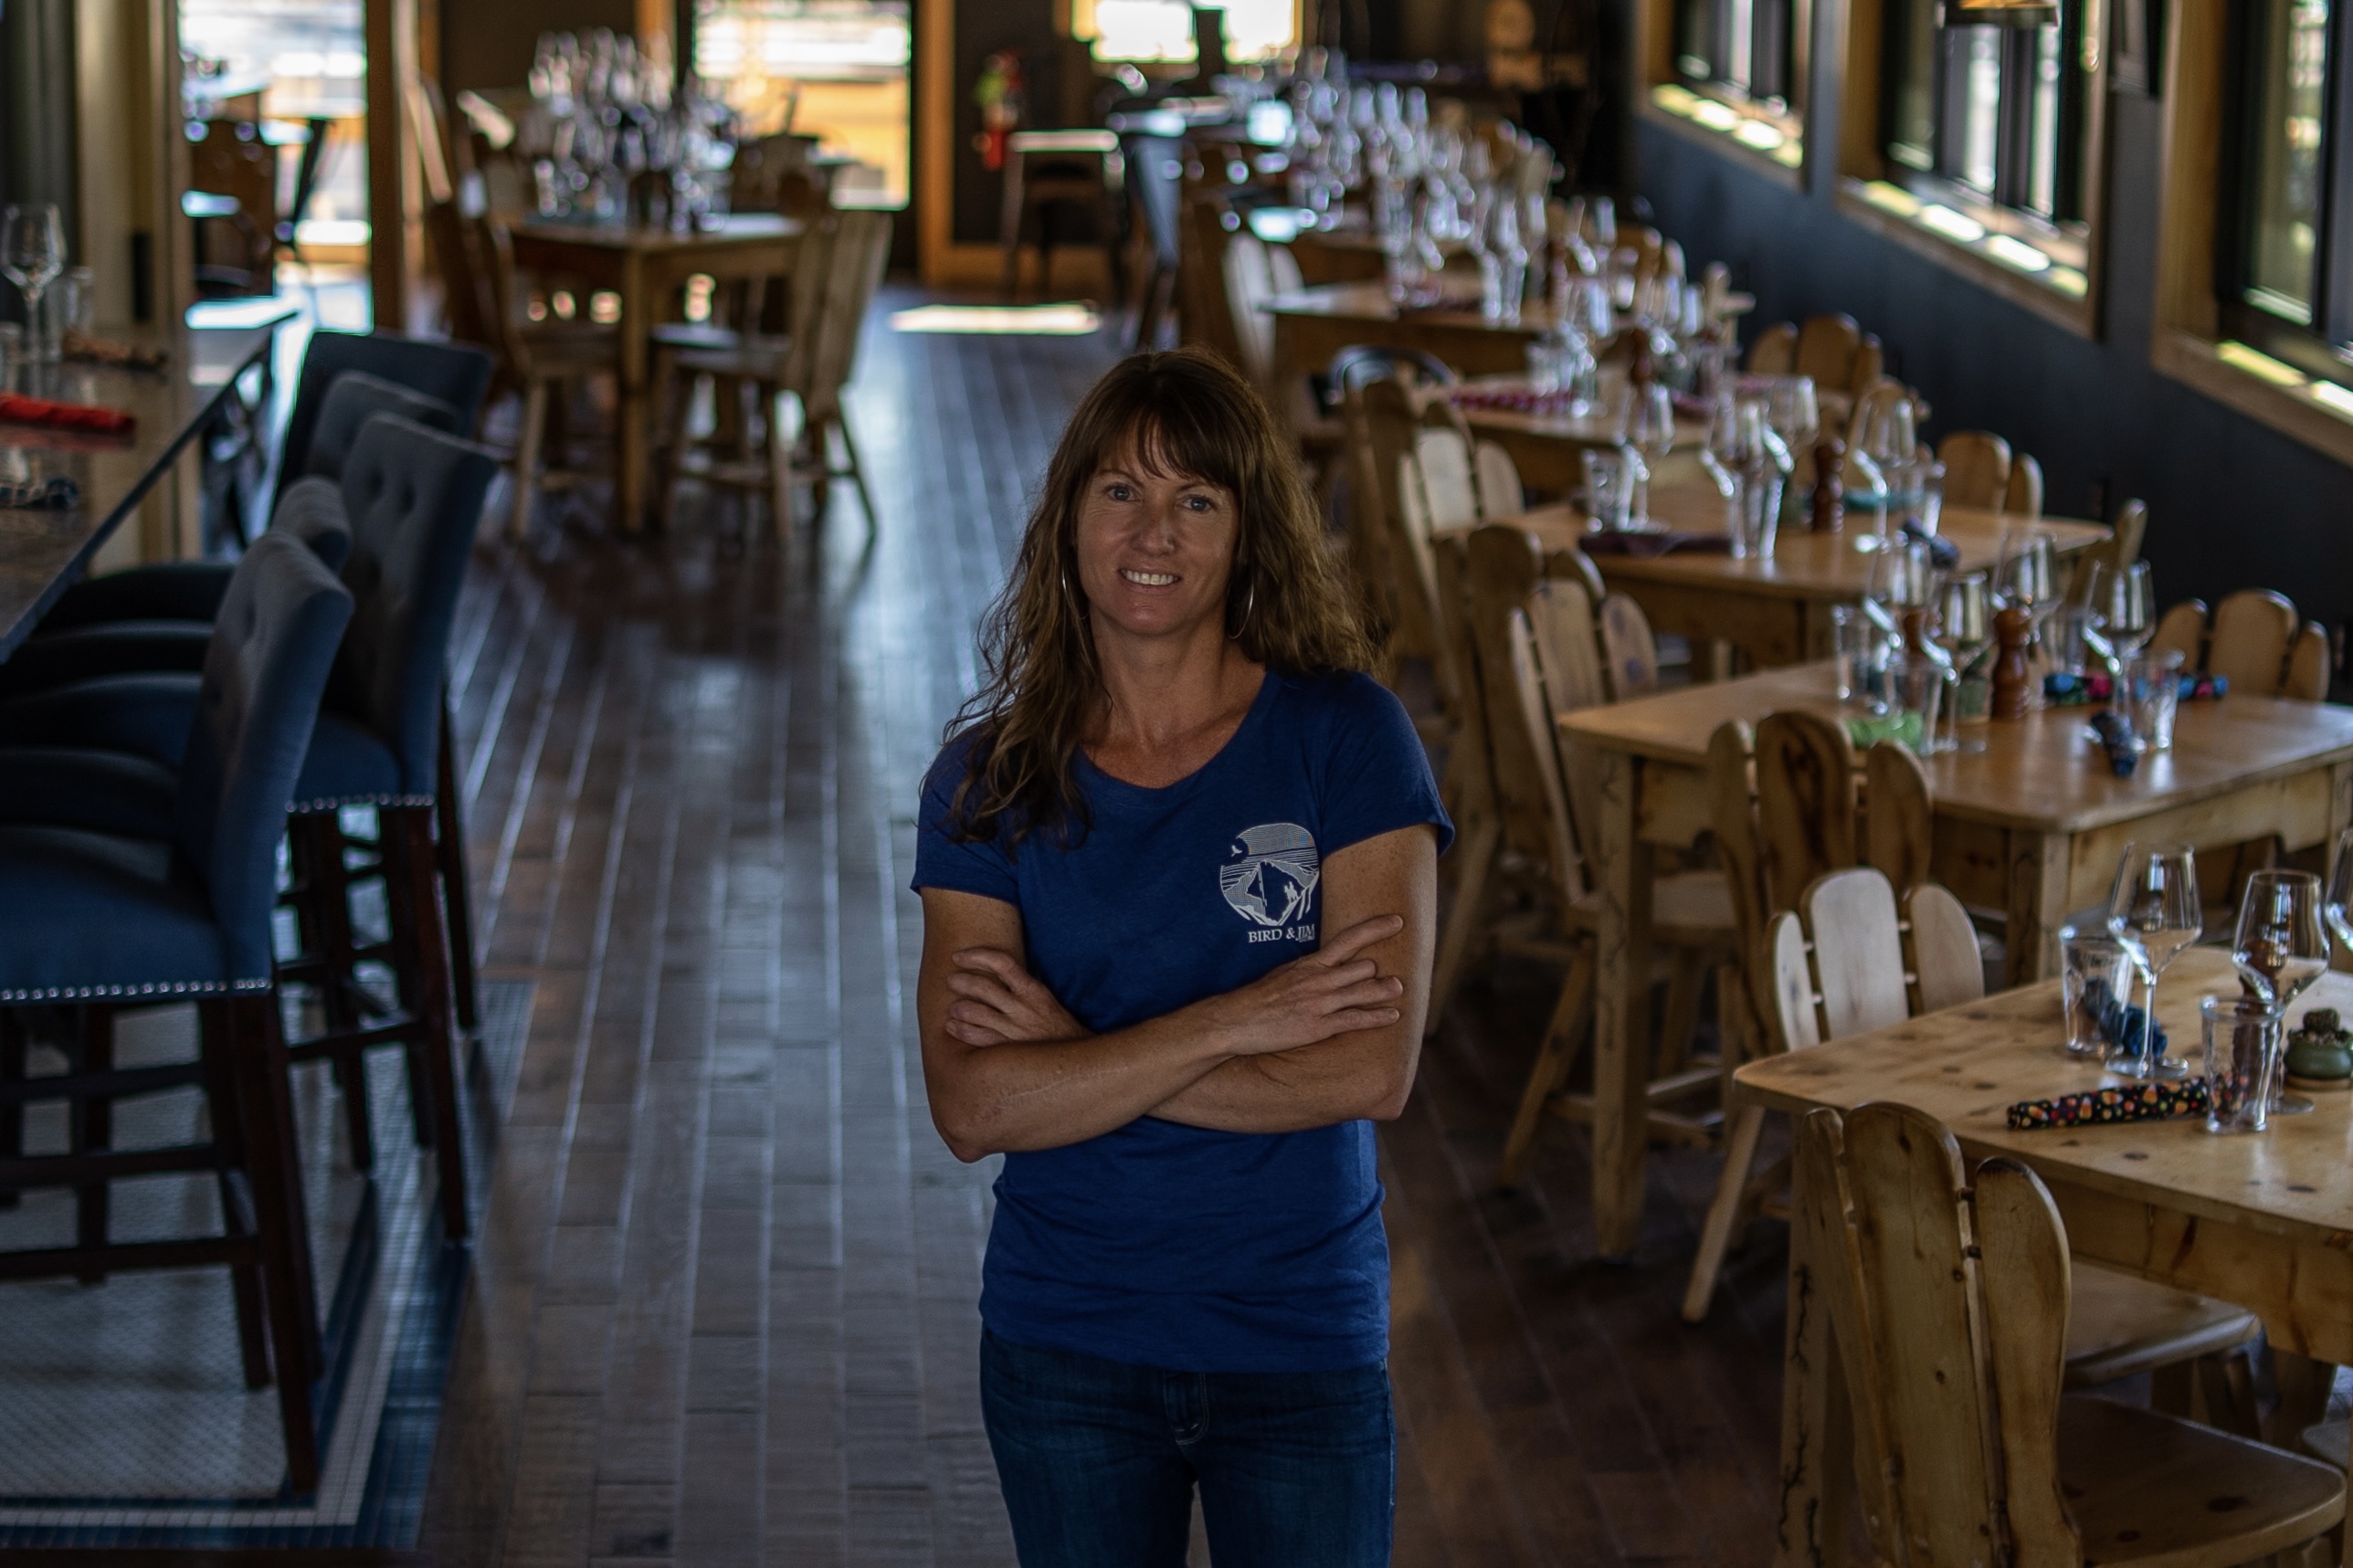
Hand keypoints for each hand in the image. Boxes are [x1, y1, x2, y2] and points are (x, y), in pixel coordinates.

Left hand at [943, 948, 1086, 1046]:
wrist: (1077, 1059)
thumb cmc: (1058, 1028)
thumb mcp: (1045, 999)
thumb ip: (1022, 985)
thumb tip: (996, 971)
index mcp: (1034, 991)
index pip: (1002, 963)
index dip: (977, 956)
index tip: (960, 956)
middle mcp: (1023, 1009)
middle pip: (983, 987)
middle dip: (961, 981)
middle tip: (951, 980)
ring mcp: (1014, 1031)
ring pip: (976, 1013)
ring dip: (959, 1007)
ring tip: (953, 1007)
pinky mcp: (1007, 1052)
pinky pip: (977, 1039)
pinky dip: (961, 1031)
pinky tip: (953, 1026)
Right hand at [1193, 915, 1406, 1056]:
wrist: (1234, 1020)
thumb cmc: (1257, 999)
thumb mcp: (1283, 975)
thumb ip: (1307, 971)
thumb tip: (1325, 966)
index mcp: (1309, 964)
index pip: (1348, 939)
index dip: (1376, 929)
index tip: (1398, 921)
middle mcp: (1318, 979)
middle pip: (1362, 966)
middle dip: (1379, 971)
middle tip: (1397, 974)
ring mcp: (1320, 1002)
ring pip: (1363, 990)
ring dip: (1385, 990)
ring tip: (1400, 988)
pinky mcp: (1318, 1026)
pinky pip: (1355, 1019)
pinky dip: (1377, 1017)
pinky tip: (1393, 1016)